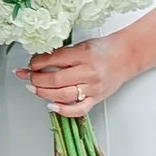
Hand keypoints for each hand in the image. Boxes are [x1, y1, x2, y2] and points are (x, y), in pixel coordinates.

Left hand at [25, 32, 140, 117]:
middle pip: (55, 79)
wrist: (127, 56)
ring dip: (43, 93)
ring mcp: (93, 87)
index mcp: (84, 54)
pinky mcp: (96, 98)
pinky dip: (63, 110)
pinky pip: (78, 109)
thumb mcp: (82, 45)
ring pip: (62, 95)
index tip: (31, 63)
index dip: (37, 62)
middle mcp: (88, 72)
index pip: (54, 60)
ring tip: (33, 89)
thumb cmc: (105, 49)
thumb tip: (39, 62)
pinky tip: (51, 106)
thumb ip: (63, 54)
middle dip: (36, 79)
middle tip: (28, 76)